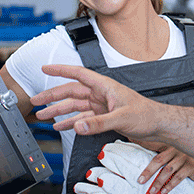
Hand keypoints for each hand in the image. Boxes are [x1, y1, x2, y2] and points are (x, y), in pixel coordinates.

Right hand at [31, 64, 161, 138]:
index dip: (60, 70)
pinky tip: (60, 125)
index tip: (45, 68)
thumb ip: (98, 123)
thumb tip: (77, 125)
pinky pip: (82, 117)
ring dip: (59, 111)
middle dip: (52, 96)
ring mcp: (101, 105)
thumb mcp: (121, 118)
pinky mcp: (104, 116)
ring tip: (43, 116)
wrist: (158, 125)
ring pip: (74, 105)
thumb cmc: (146, 114)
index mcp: (105, 86)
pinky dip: (70, 121)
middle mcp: (101, 94)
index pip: (78, 74)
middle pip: (71, 91)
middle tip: (35, 101)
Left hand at [132, 142, 193, 193]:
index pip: (152, 143)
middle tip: (140, 181)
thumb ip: (159, 153)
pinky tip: (164, 191)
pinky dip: (170, 185)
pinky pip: (179, 177)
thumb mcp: (173, 154)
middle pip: (159, 159)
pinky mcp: (192, 166)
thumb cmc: (184, 161)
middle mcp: (176, 148)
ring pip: (168, 170)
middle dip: (148, 171)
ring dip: (159, 182)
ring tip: (152, 191)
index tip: (128, 140)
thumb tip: (138, 149)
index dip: (141, 142)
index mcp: (169, 144)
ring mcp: (184, 157)